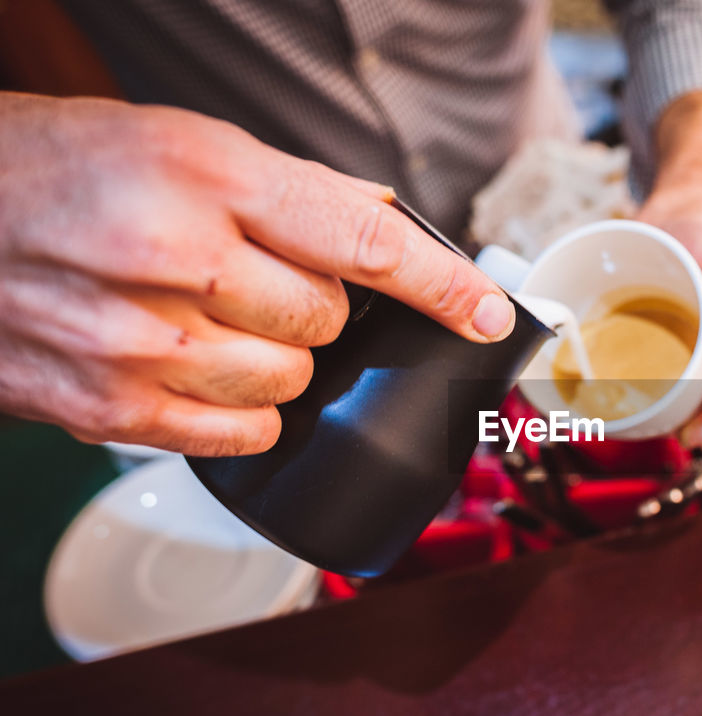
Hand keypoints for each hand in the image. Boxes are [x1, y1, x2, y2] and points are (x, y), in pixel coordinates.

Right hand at [0, 93, 514, 454]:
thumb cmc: (57, 169)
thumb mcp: (179, 141)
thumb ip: (294, 191)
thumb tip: (388, 227)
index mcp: (207, 177)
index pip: (363, 243)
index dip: (442, 285)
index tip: (488, 312)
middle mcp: (176, 259)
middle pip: (327, 322)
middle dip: (312, 305)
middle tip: (250, 276)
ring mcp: (140, 343)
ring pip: (291, 382)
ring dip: (276, 357)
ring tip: (209, 317)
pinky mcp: (112, 409)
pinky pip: (243, 432)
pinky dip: (244, 407)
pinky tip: (195, 363)